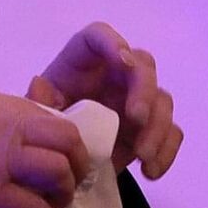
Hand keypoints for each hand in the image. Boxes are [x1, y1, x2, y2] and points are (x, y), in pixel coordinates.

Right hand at [0, 90, 89, 207]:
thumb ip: (4, 119)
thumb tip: (47, 122)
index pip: (53, 116)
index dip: (68, 142)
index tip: (66, 160)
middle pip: (66, 139)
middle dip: (77, 165)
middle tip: (67, 185)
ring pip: (59, 171)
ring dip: (62, 194)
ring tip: (49, 204)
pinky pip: (37, 207)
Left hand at [25, 22, 182, 178]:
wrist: (61, 158)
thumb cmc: (46, 124)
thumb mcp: (36, 114)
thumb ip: (37, 102)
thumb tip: (39, 83)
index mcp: (81, 62)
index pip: (97, 36)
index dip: (112, 42)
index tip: (122, 61)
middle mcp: (114, 74)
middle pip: (142, 64)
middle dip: (144, 89)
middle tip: (136, 118)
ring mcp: (136, 99)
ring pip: (162, 99)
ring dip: (157, 127)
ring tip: (142, 155)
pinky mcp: (150, 127)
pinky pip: (171, 132)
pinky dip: (166, 151)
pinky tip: (150, 171)